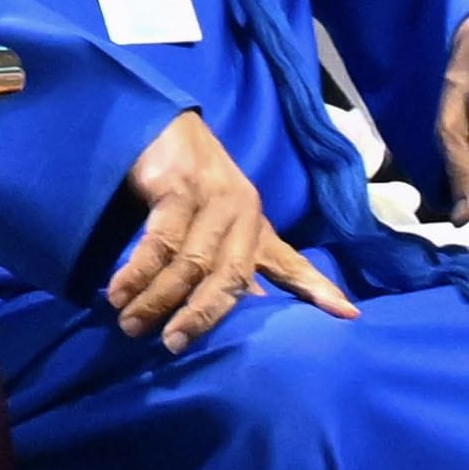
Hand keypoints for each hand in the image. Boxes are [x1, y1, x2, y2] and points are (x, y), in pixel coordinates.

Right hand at [98, 107, 356, 351]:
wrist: (163, 126)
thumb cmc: (191, 183)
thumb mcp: (220, 225)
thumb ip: (236, 264)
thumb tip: (255, 306)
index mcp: (257, 226)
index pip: (291, 263)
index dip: (317, 289)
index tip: (348, 313)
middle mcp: (243, 211)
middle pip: (231, 276)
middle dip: (201, 314)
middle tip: (172, 343)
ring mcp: (213, 197)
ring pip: (192, 263)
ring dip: (158, 298)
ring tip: (132, 323)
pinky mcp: (179, 186)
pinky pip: (159, 241)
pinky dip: (138, 271)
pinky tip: (120, 291)